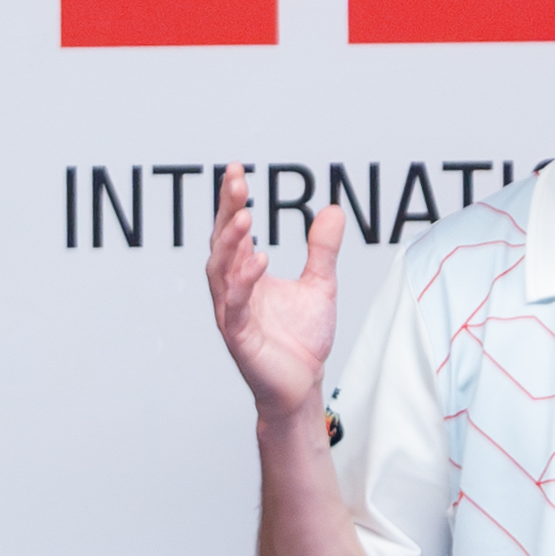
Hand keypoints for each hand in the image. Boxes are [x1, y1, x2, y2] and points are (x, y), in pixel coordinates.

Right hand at [205, 162, 345, 424]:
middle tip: (236, 181)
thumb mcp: (320, 283)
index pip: (234, 231)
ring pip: (220, 271)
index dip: (232, 201)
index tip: (236, 171)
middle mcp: (233, 289)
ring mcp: (233, 312)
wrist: (303, 385)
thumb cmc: (302, 338)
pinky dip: (244, 282)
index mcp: (246, 274)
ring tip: (245, 217)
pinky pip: (236, 305)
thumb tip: (333, 209)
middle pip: (221, 243)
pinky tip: (258, 260)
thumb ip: (323, 249)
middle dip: (226, 211)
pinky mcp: (240, 337)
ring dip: (231, 243)